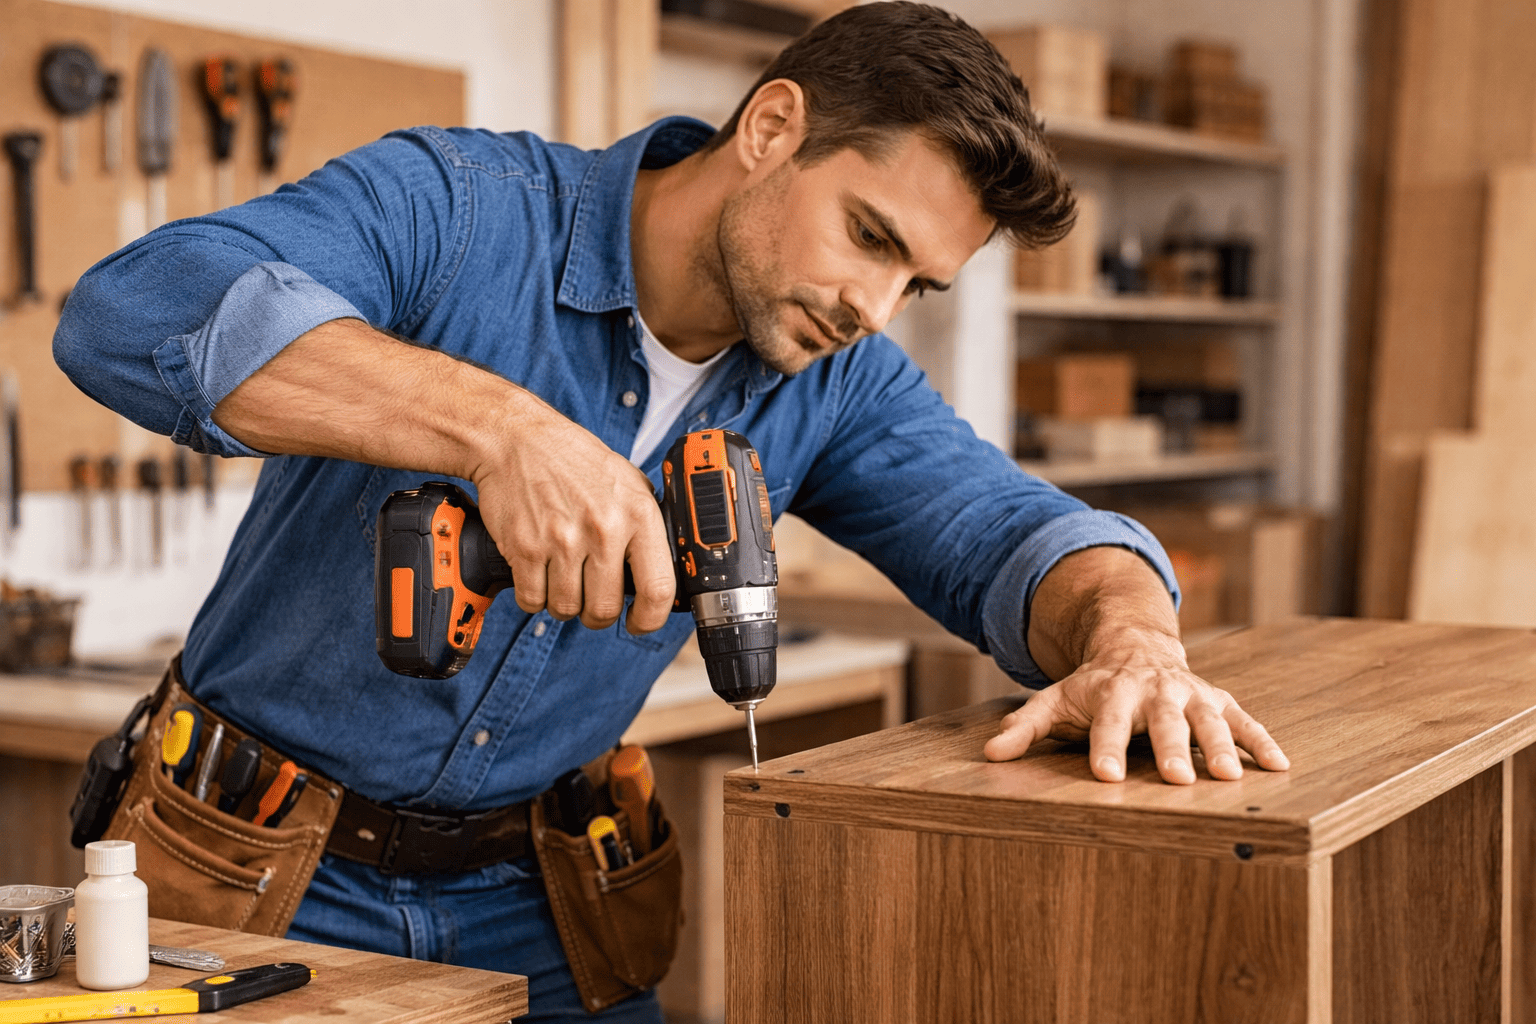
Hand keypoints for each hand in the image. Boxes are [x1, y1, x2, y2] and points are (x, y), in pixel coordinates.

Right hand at [471, 392, 674, 633]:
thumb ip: (645, 525)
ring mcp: (562, 540)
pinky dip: (534, 596)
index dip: (650, 619)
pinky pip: (532, 600)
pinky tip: (539, 573)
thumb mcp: (629, 483)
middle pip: (604, 609)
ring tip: (563, 578)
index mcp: (638, 515)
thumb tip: (662, 569)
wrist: (519, 440)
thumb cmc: (576, 462)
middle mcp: (603, 529)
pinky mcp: (525, 548)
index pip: (658, 589)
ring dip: (564, 603)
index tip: (639, 622)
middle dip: (597, 614)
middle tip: (591, 598)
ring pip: (566, 609)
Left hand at [982, 627, 1289, 783]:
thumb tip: (990, 754)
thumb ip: (1026, 726)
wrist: (1134, 647)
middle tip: (1176, 779)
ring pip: (1208, 718)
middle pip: (1163, 721)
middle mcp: (1156, 691)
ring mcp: (1191, 694)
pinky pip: (1244, 720)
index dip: (1106, 747)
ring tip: (1229, 776)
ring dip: (1221, 745)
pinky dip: (1262, 741)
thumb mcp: (1056, 700)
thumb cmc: (1093, 687)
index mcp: (1113, 692)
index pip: (1107, 722)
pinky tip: (1281, 766)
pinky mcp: (1219, 700)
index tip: (1106, 776)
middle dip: (1170, 748)